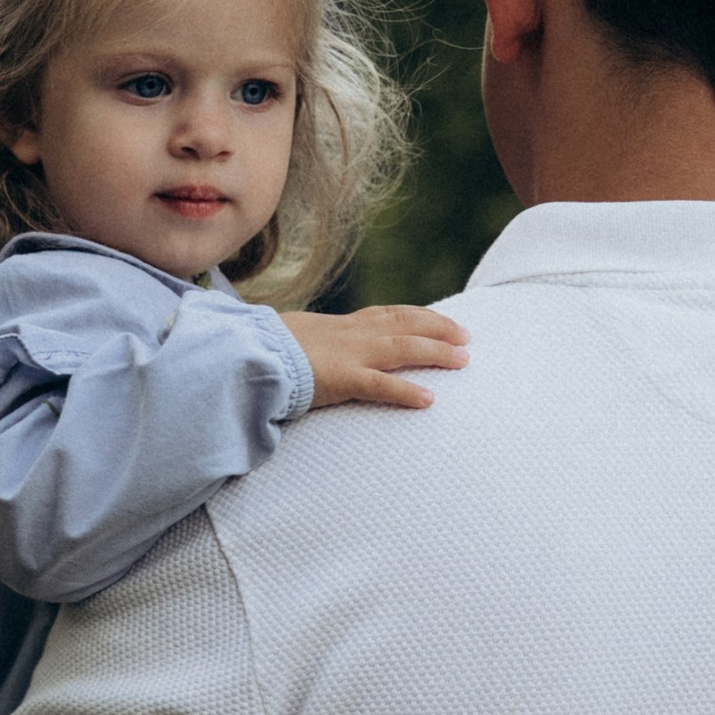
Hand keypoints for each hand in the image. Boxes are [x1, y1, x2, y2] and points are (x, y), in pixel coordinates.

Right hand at [278, 303, 469, 411]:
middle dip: (439, 329)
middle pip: (405, 324)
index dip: (418, 316)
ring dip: (436, 353)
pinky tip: (429, 400)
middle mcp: (351, 333)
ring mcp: (349, 354)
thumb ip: (312, 343)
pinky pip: (382, 386)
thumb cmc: (264, 349)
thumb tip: (314, 352)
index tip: (440, 320)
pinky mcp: (342, 378)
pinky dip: (407, 392)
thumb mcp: (294, 338)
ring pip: (404, 348)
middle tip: (466, 337)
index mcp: (340, 324)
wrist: (247, 353)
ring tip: (463, 361)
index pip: (388, 314)